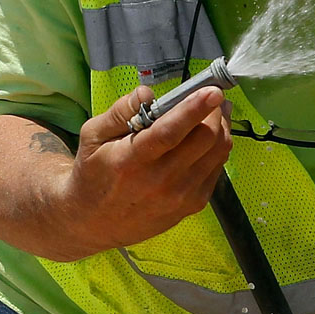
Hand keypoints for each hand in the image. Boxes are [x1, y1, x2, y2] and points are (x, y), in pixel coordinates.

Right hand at [60, 85, 232, 254]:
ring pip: (217, 152)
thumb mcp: (93, 136)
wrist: (95, 222)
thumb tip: (147, 93)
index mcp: (131, 161)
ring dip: (222, 127)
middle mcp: (159, 181)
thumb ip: (119, 111)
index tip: (213, 91)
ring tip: (215, 112)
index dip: (194, 109)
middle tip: (214, 95)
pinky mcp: (193, 205)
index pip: (169, 133)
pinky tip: (207, 138)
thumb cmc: (94, 172)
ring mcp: (180, 196)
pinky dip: (218, 148)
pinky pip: (218, 168)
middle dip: (215, 112)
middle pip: (204, 139)